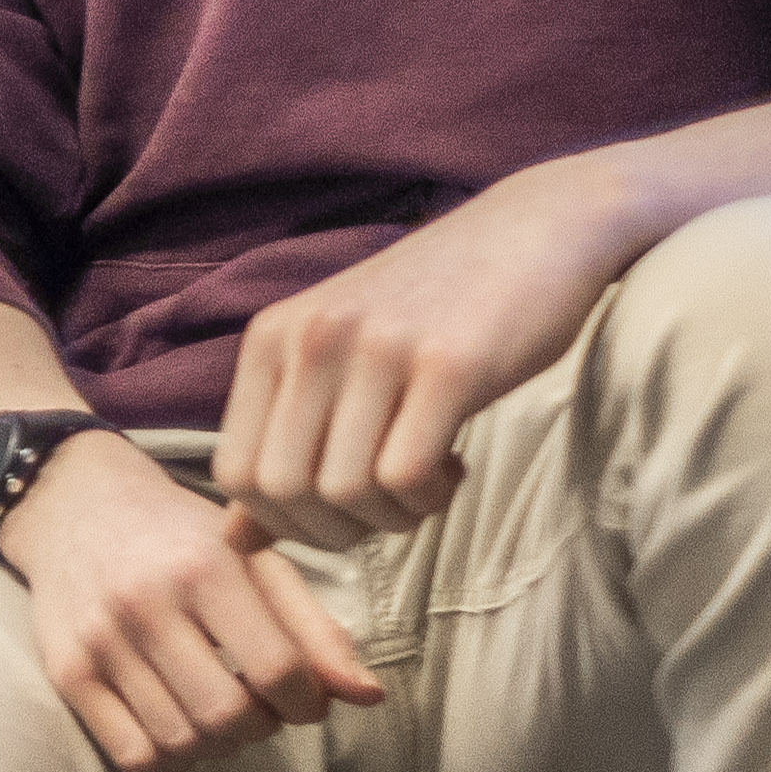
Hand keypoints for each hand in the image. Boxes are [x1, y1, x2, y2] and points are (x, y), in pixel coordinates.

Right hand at [0, 433, 385, 771]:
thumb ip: (315, 628)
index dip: (308, 703)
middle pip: (228, 715)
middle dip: (261, 727)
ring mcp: (101, 639)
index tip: (306, 699)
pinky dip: (166, 757)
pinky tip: (176, 725)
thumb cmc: (181, 535)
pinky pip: (130, 753)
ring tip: (218, 712)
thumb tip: (368, 697)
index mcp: (205, 567)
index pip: (279, 670)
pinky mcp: (66, 669)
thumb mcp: (255, 561)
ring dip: (215, 744)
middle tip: (261, 707)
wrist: (75, 504)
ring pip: (180, 741)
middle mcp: (147, 602)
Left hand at [208, 162, 641, 551]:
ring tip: (426, 481)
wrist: (536, 230)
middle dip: (335, 529)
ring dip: (391, 515)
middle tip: (386, 509)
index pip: (234, 473)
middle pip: (283, 492)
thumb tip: (236, 541)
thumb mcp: (341, 361)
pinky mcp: (447, 364)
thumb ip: (285, 444)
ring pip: (344, 490)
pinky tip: (453, 466)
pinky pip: (404, 474)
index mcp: (272, 339)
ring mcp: (377, 348)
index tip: (340, 514)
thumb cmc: (436, 308)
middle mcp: (312, 338)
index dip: (284, 521)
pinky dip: (428, 497)